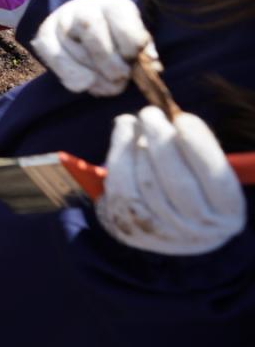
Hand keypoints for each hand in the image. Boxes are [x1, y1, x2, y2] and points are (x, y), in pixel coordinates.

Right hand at [30, 0, 150, 95]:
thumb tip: (153, 67)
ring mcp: (61, 22)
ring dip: (94, 76)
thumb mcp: (134, 35)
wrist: (81, 21)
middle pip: (91, 29)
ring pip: (73, 49)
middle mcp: (84, 8)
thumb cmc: (116, 34)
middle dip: (109, 63)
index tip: (134, 59)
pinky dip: (71, 76)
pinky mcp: (44, 37)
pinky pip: (55, 59)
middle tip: (121, 79)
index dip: (131, 46)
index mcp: (113, 4)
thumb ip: (144, 50)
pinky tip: (87, 85)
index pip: (122, 21)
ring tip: (108, 87)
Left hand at [97, 106, 244, 255]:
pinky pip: (121, 186)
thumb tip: (174, 119)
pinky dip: (119, 153)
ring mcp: (162, 232)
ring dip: (136, 143)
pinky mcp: (129, 228)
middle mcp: (198, 228)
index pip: (216, 177)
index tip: (183, 119)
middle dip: (160, 140)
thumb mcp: (207, 170)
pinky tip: (123, 131)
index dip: (199, 145)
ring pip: (145, 182)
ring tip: (135, 120)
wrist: (170, 225)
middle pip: (177, 181)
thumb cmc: (195, 185)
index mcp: (227, 212)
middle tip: (151, 113)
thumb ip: (198, 148)